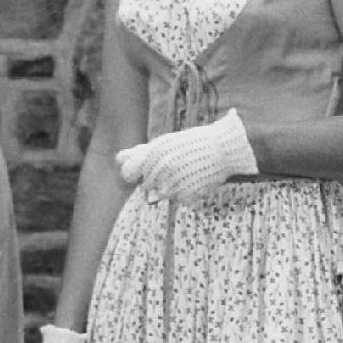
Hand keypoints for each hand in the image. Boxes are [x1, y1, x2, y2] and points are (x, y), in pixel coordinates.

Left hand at [120, 111, 257, 203]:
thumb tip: (118, 159)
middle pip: (145, 185)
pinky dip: (185, 193)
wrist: (224, 149)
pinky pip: (178, 199)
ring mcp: (174, 183)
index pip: (128, 172)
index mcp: (154, 153)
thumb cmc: (193, 143)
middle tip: (174, 167)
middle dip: (156, 179)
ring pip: (161, 195)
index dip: (134, 172)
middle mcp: (161, 168)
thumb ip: (140, 152)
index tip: (142, 171)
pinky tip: (195, 180)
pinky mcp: (187, 195)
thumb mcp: (165, 143)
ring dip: (170, 188)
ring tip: (185, 174)